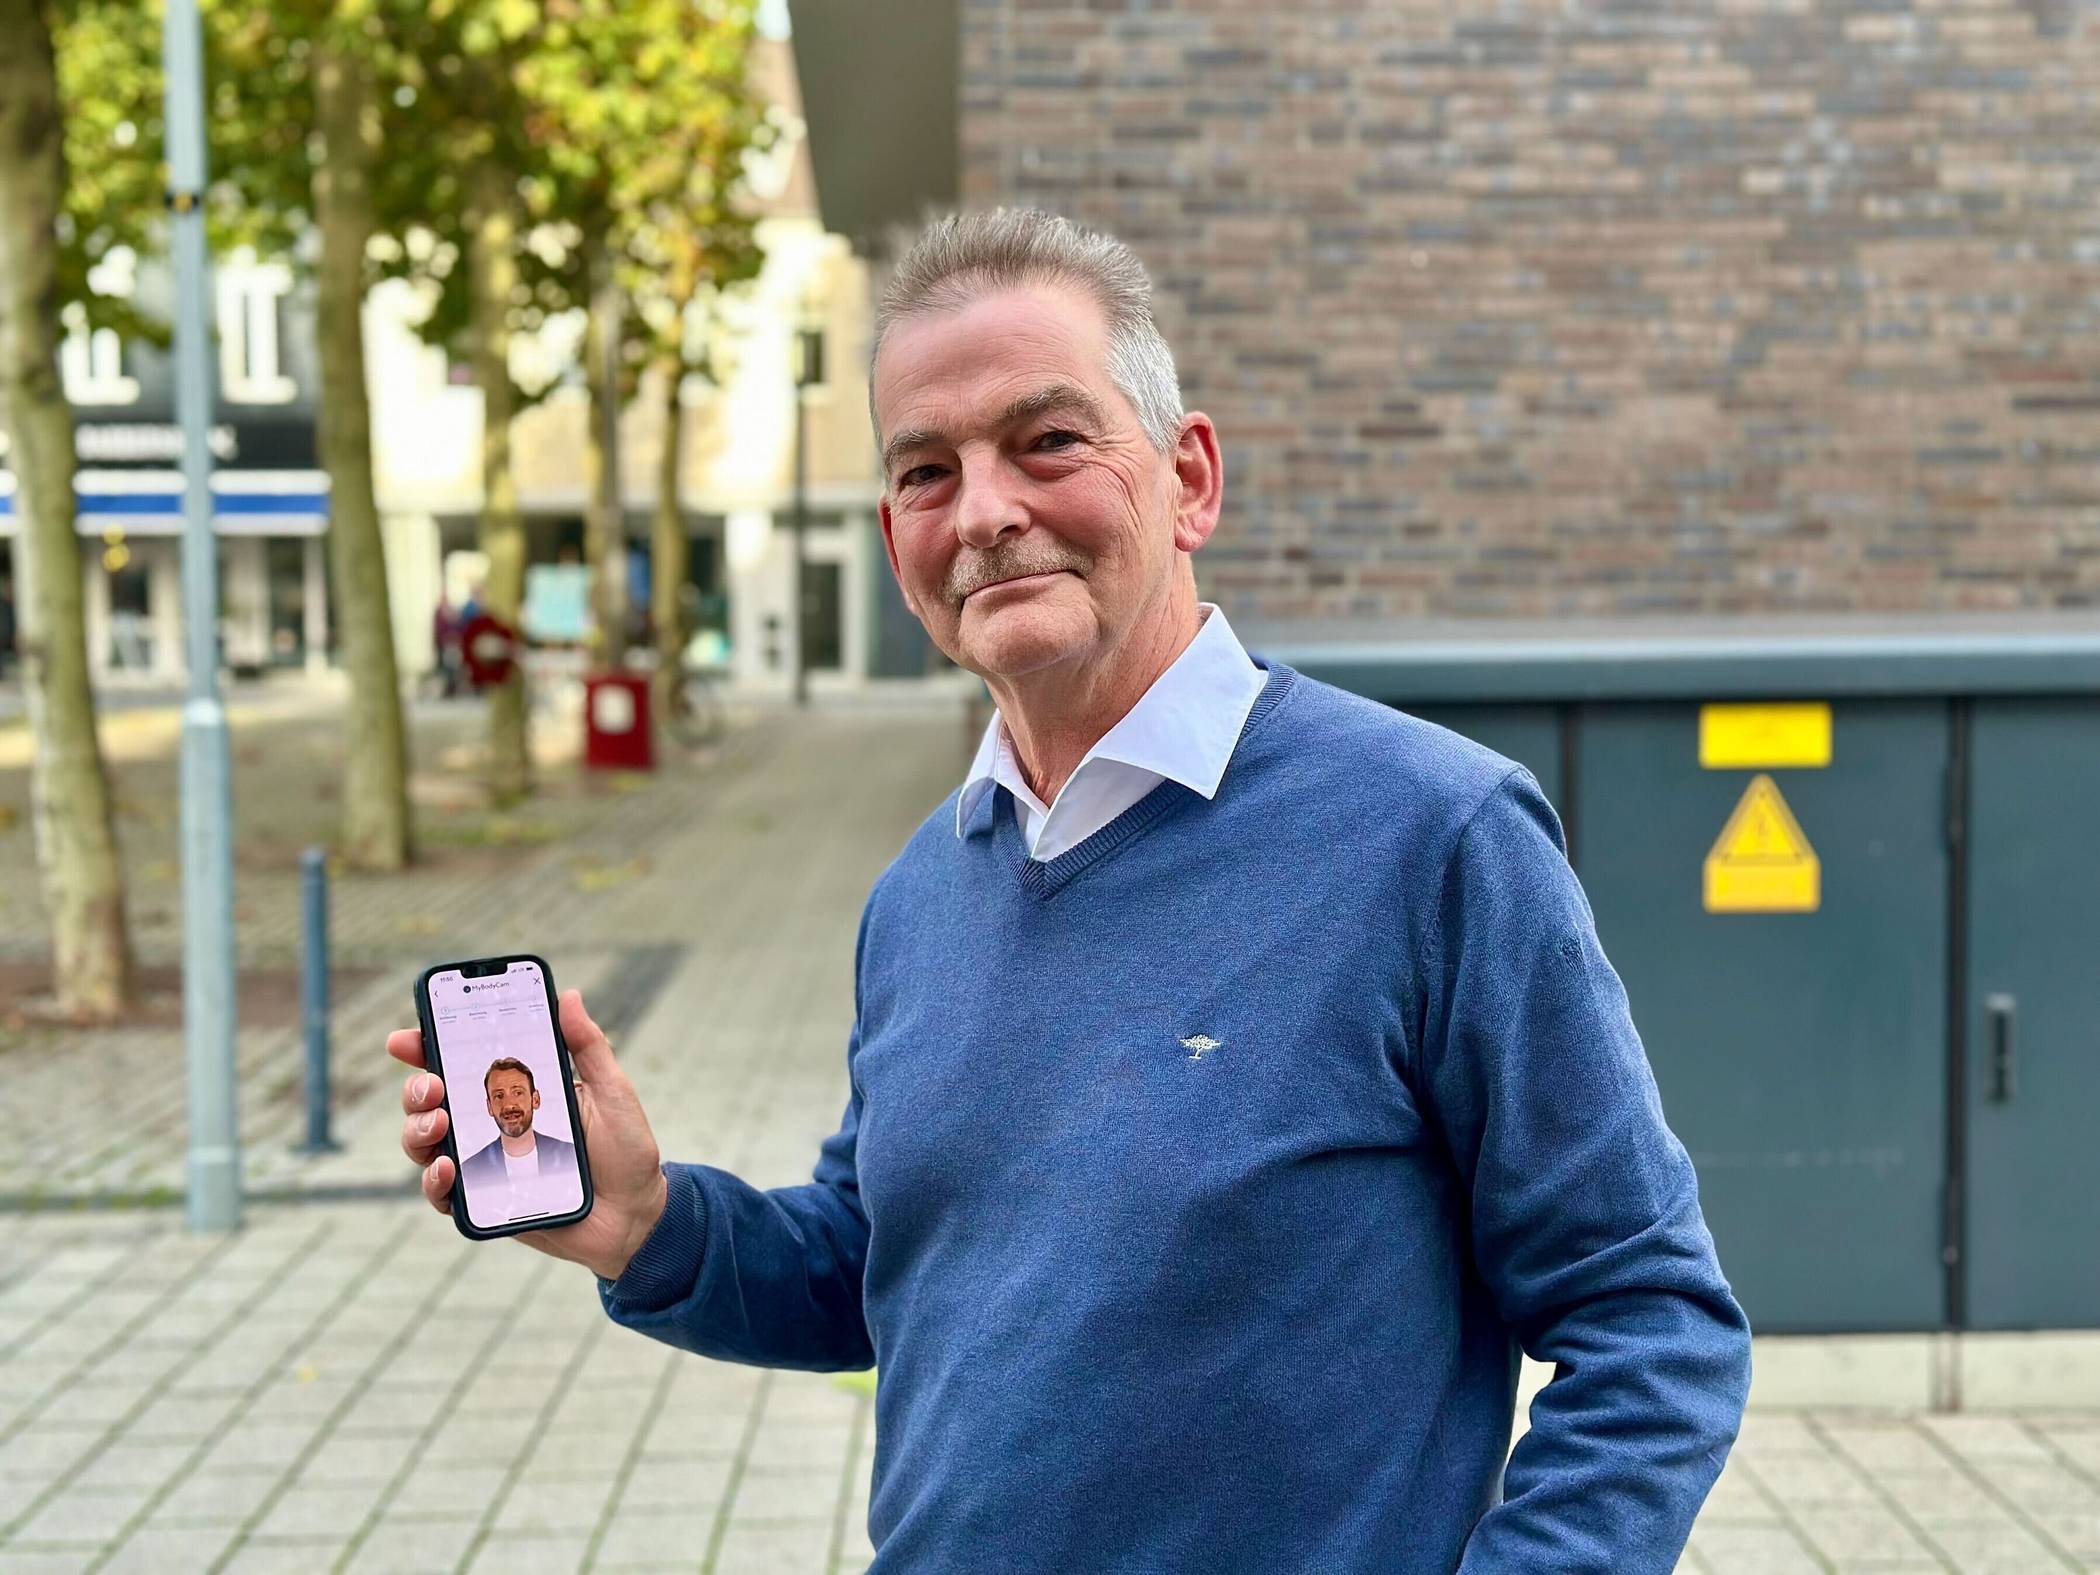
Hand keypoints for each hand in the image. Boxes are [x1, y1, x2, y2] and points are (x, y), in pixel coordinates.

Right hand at [389, 988, 670, 1281]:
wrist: (635, 1214)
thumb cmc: (624, 1150)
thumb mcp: (610, 1091)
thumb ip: (587, 1045)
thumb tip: (567, 996)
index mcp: (515, 1089)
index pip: (460, 1061)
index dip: (426, 1046)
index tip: (406, 1038)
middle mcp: (489, 1123)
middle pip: (430, 1100)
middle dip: (416, 1088)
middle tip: (432, 1084)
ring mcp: (482, 1162)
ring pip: (424, 1142)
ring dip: (418, 1128)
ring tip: (439, 1122)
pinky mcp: (483, 1202)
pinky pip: (442, 1193)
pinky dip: (434, 1179)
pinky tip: (447, 1168)